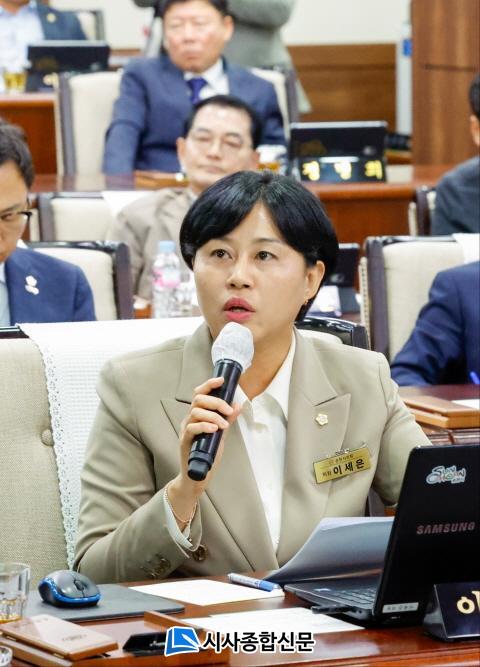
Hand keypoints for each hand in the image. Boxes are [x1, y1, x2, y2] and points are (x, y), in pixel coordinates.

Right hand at [167, 377, 240, 525]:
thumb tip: (238, 405)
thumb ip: (227, 419)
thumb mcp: (220, 433)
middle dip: (216, 402)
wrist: (197, 474)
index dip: (210, 384)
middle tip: (228, 411)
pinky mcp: (184, 440)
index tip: (222, 380)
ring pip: (196, 411)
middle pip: (198, 399)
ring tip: (223, 425)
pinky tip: (214, 429)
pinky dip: (204, 426)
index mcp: (198, 414)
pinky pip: (192, 427)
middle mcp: (189, 418)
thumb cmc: (207, 453)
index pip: (200, 393)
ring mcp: (186, 429)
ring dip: (213, 415)